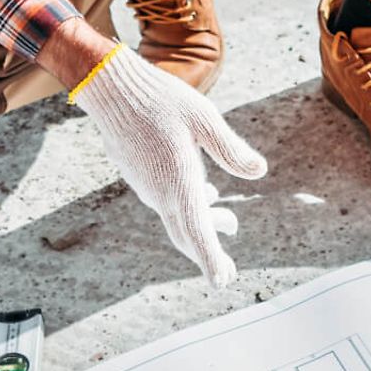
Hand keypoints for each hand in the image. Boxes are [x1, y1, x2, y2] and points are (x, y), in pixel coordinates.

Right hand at [67, 43, 266, 285]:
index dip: (212, 262)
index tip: (223, 282)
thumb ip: (231, 150)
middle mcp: (159, 192)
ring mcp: (145, 185)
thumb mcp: (205, 120)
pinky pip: (165, 200)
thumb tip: (259, 171)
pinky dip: (186, 204)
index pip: (197, 234)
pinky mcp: (137, 174)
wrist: (111, 88)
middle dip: (209, 251)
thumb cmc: (161, 99)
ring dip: (202, 222)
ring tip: (229, 220)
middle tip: (230, 269)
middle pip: (186, 234)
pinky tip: (204, 191)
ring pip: (176, 215)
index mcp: (178, 183)